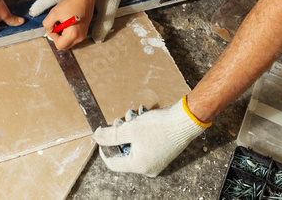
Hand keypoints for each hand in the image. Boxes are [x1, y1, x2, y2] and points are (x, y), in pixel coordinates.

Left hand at [43, 0, 93, 49]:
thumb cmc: (70, 4)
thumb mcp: (54, 13)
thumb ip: (47, 24)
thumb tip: (49, 30)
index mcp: (73, 34)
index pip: (59, 45)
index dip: (53, 37)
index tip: (54, 27)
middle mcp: (80, 37)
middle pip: (64, 45)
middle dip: (58, 37)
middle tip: (57, 25)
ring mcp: (83, 35)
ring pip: (68, 42)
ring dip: (63, 35)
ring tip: (63, 22)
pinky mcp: (84, 31)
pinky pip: (73, 37)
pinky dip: (68, 33)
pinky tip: (67, 22)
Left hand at [91, 97, 207, 176]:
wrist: (185, 121)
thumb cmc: (159, 126)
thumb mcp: (130, 128)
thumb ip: (110, 135)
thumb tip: (95, 137)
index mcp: (139, 166)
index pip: (113, 163)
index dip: (104, 148)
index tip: (101, 135)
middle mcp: (148, 167)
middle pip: (124, 152)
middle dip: (120, 133)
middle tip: (121, 119)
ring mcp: (157, 161)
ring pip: (135, 145)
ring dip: (131, 128)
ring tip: (134, 114)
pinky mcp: (162, 152)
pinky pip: (145, 143)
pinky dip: (141, 130)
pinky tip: (143, 115)